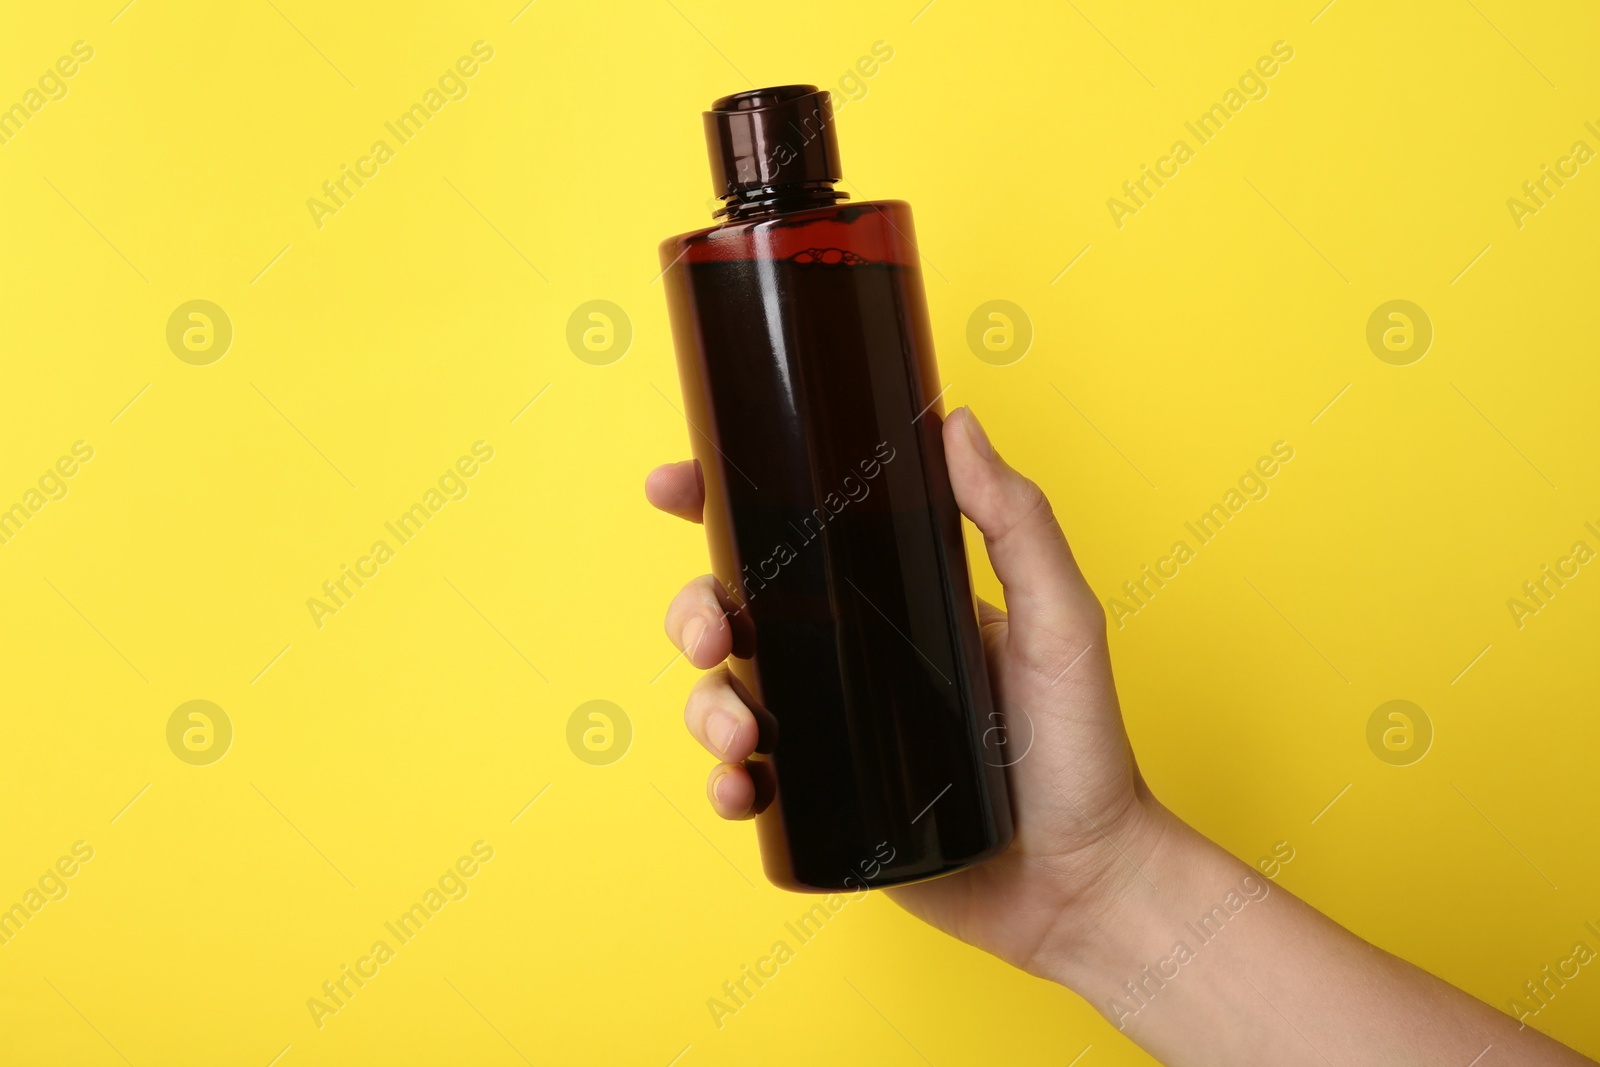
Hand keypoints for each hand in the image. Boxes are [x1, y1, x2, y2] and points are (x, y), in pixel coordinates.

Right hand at [645, 406, 1171, 977]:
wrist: (1084, 880)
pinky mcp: (827, 804)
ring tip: (740, 733)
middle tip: (709, 635)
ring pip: (727, 695)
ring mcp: (836, 731)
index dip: (723, 504)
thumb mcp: (1059, 621)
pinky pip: (748, 784)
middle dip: (695, 612)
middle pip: (739, 613)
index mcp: (893, 598)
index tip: (675, 486)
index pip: (796, 533)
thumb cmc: (1085, 746)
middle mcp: (854, 657)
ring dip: (705, 705)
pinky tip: (741, 790)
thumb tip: (958, 424)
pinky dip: (724, 785)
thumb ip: (1017, 523)